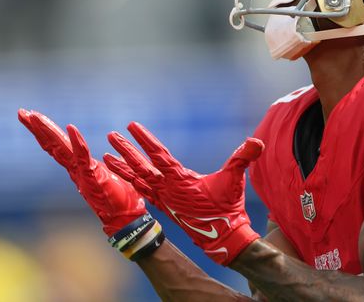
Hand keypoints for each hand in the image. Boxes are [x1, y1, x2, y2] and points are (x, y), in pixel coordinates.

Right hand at [18, 109, 146, 235]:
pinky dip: (77, 142)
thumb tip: (100, 155)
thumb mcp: (105, 173)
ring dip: (48, 131)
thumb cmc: (119, 197)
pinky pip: (83, 157)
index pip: (57, 145)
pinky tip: (71, 128)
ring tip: (34, 116)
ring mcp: (82, 172)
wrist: (125, 218)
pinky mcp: (93, 177)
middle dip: (37, 128)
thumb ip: (99, 163)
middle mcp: (75, 168)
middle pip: (52, 144)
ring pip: (61, 148)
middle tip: (22, 112)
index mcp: (78, 165)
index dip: (44, 130)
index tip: (31, 115)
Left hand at [104, 122, 263, 264]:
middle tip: (111, 135)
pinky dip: (132, 182)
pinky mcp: (165, 206)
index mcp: (180, 179)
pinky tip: (123, 176)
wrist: (223, 237)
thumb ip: (243, 158)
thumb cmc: (228, 207)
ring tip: (106, 156)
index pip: (159, 155)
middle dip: (126, 150)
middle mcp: (167, 188)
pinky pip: (143, 191)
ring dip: (123, 167)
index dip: (144, 139)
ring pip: (138, 179)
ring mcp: (164, 198)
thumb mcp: (235, 180)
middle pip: (141, 165)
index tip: (131, 125)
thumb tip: (257, 142)